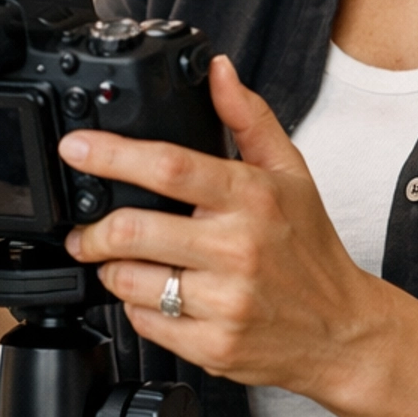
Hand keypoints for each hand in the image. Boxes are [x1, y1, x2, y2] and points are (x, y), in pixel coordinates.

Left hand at [62, 55, 393, 401]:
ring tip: (124, 263)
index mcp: (252, 198)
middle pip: (132, 231)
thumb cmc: (311, 249)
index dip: (111, 155)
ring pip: (129, 280)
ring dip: (111, 269)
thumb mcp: (291, 174)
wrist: (342, 331)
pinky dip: (136, 307)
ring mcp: (224, 302)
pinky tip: (158, 296)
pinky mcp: (212, 346)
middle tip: (86, 228)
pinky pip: (143, 323)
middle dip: (92, 230)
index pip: (169, 167)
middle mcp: (237, 249)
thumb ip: (248, 118)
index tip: (76, 149)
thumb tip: (218, 70)